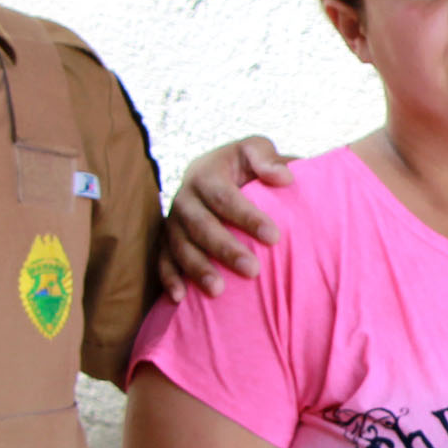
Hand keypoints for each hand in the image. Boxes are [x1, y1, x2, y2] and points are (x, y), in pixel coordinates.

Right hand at [159, 137, 297, 298]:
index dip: (247, 217)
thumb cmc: (244, 165)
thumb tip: (284, 178)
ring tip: (219, 291)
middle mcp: (184, 197)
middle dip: (225, 249)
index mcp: (205, 173)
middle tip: (253, 270)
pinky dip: (169, 278)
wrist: (216, 174)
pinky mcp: (166, 240)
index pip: (224, 197)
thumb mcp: (255, 150)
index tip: (274, 237)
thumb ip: (267, 159)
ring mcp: (173, 221)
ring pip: (180, 246)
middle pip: (201, 226)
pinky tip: (180, 298)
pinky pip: (162, 260)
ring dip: (198, 269)